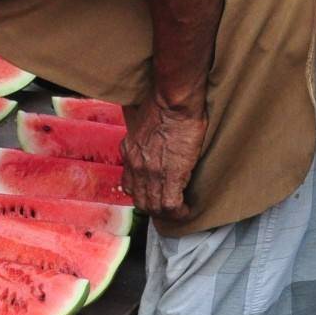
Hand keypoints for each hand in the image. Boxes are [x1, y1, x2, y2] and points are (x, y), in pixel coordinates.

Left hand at [118, 102, 205, 219]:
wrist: (171, 101)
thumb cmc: (161, 102)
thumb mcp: (139, 118)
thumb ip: (138, 130)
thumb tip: (140, 126)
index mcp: (129, 152)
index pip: (128, 185)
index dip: (142, 194)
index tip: (154, 195)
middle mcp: (136, 166)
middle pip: (140, 200)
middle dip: (154, 208)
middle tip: (168, 208)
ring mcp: (151, 173)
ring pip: (155, 206)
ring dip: (167, 212)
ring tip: (179, 211)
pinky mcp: (170, 175)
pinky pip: (171, 204)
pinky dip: (179, 211)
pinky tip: (187, 209)